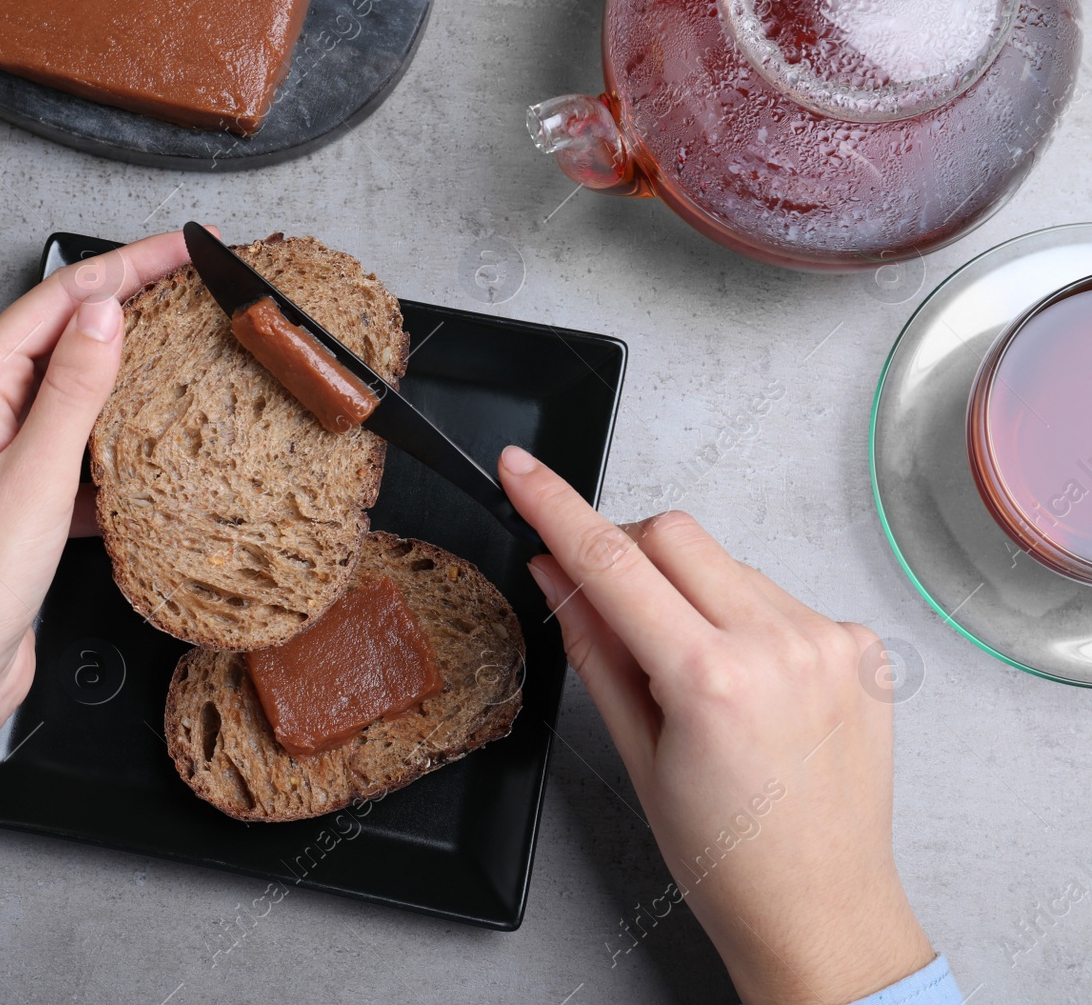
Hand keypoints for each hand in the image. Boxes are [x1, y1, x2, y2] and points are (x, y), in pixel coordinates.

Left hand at [0, 232, 194, 813]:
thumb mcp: (34, 478)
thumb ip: (74, 389)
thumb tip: (108, 309)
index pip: (60, 300)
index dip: (127, 267)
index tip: (188, 248)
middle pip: (68, 337)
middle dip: (133, 308)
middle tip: (203, 289)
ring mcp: (4, 456)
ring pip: (79, 395)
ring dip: (132, 375)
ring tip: (196, 355)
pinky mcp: (25, 501)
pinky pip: (82, 451)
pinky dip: (121, 443)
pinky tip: (161, 448)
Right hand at [499, 446, 931, 1004]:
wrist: (822, 909)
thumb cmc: (724, 855)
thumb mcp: (637, 753)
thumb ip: (594, 646)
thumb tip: (554, 570)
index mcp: (713, 681)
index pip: (613, 563)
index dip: (556, 507)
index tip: (521, 470)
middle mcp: (780, 646)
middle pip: (674, 535)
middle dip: (624, 548)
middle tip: (605, 603)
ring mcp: (829, 640)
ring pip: (725, 561)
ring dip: (686, 588)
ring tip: (688, 671)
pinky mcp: (858, 644)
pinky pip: (775, 593)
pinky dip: (740, 615)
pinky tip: (742, 680)